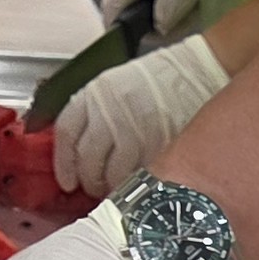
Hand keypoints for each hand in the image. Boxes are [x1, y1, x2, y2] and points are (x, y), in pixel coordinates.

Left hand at [53, 32, 226, 197]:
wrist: (195, 70)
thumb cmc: (156, 78)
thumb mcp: (114, 85)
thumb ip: (94, 112)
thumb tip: (81, 149)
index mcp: (94, 94)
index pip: (66, 133)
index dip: (63, 163)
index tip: (66, 181)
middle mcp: (109, 113)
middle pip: (87, 158)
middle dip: (88, 180)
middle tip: (92, 188)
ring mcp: (133, 130)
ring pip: (112, 173)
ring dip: (110, 187)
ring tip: (115, 189)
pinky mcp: (158, 144)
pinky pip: (140, 173)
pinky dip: (136, 183)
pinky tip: (137, 184)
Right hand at [98, 0, 206, 34]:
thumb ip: (173, 5)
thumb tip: (157, 27)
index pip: (111, 9)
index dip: (120, 31)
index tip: (142, 40)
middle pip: (130, 11)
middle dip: (161, 22)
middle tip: (192, 15)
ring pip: (140, 2)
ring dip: (166, 9)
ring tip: (193, 0)